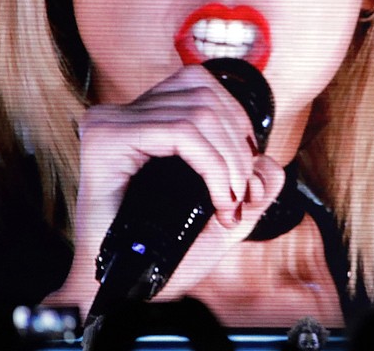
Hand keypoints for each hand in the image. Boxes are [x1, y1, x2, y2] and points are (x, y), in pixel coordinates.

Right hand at [59, 65, 284, 314]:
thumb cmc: (167, 251)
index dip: (238, 123)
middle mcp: (125, 112)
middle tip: (240, 198)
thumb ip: (256, 182)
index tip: (245, 175)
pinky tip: (218, 197)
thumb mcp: (227, 212)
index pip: (204, 85)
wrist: (124, 288)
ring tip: (229, 202)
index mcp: (147, 116)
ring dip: (229, 161)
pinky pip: (180, 132)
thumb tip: (266, 159)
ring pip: (200, 112)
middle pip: (208, 97)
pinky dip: (212, 165)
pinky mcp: (107, 138)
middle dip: (239, 150)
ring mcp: (112, 121)